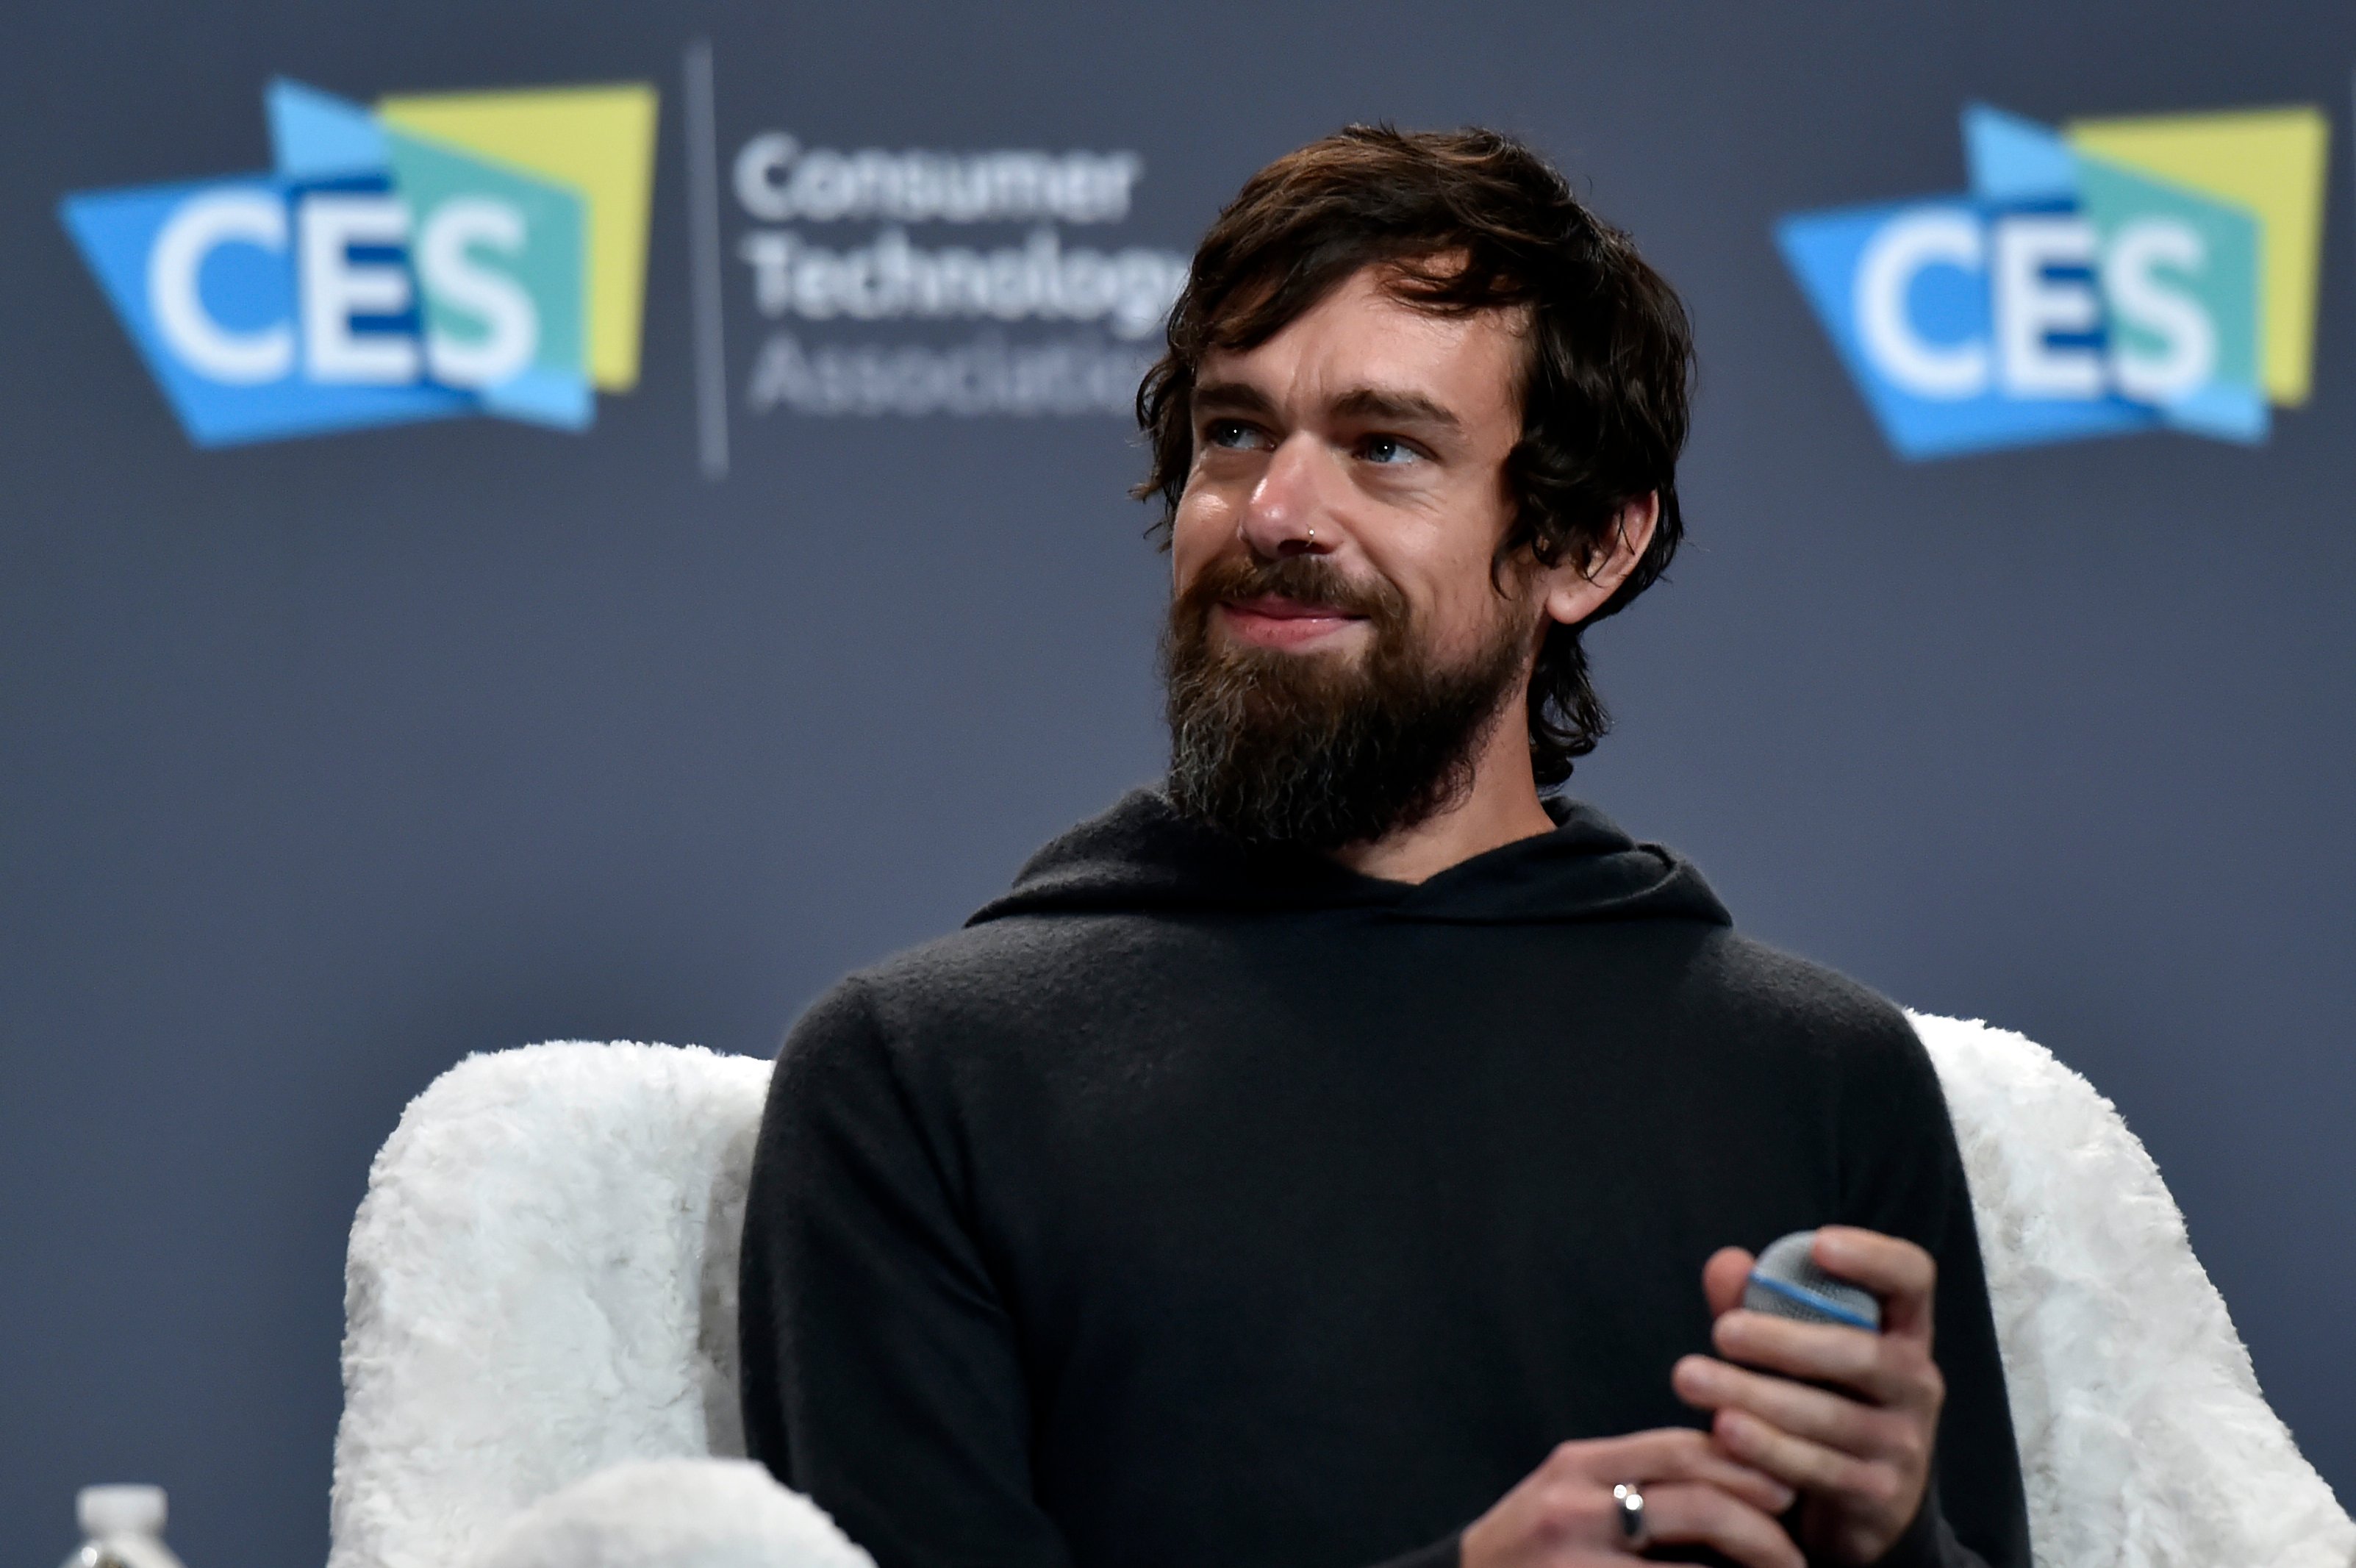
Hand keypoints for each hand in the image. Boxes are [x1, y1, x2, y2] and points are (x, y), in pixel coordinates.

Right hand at [1459, 1426, 1800, 1567]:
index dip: (1744, 1465)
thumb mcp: (1566, 1497)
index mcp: (1578, 1467)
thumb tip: (1729, 1475)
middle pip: (1699, 1502)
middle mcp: (1575, 1507)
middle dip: (1764, 1531)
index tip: (1786, 1489)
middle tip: (1797, 1556)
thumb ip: (1630, 1480)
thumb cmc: (1526, 1552)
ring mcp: (1577, 1562)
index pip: (1680, 1448)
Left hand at [1671, 1227, 1944, 1566]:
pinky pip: (1821, 1469)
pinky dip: (1767, 1450)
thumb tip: (1727, 1263)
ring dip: (1755, 1396)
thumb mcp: (1793, 1351)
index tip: (1820, 1243)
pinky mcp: (1882, 1495)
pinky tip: (1722, 1433)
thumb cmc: (1819, 1401)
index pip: (1912, 1278)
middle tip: (1719, 1332)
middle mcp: (1917, 1383)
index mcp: (1903, 1332)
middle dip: (1783, 1341)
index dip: (1875, 1257)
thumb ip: (1761, 1305)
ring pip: (1830, 1416)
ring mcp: (1906, 1444)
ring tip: (1692, 1380)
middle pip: (1859, 1353)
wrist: (1856, 1506)